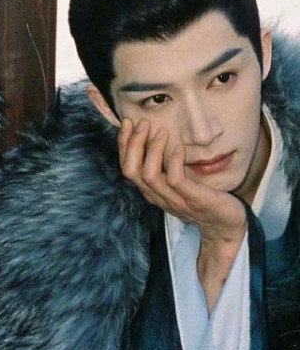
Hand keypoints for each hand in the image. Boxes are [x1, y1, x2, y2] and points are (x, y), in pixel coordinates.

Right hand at [118, 118, 246, 310]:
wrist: (226, 226)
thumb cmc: (202, 198)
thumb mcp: (178, 183)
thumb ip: (165, 168)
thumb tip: (155, 138)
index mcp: (152, 192)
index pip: (127, 168)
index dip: (123, 144)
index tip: (128, 123)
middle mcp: (158, 197)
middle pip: (132, 172)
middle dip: (133, 144)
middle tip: (143, 123)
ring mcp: (175, 200)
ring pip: (150, 176)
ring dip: (153, 150)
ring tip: (162, 131)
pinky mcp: (193, 199)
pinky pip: (176, 180)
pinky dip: (174, 161)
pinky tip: (180, 147)